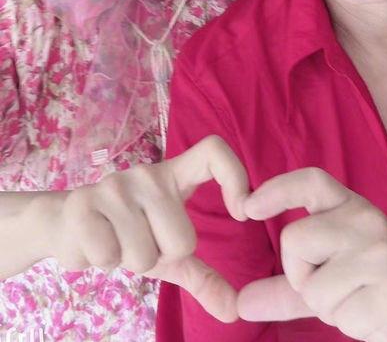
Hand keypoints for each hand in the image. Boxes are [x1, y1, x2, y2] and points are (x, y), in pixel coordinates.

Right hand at [41, 136, 247, 321]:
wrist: (66, 223)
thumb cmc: (127, 233)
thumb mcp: (168, 251)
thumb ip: (203, 276)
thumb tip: (235, 312)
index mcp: (174, 175)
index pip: (214, 152)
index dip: (236, 176)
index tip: (242, 212)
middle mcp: (148, 174)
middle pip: (183, 240)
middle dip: (162, 256)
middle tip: (141, 240)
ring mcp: (115, 186)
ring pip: (145, 254)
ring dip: (130, 261)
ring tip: (117, 240)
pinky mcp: (83, 203)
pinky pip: (110, 256)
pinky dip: (102, 262)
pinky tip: (94, 243)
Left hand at [237, 168, 386, 340]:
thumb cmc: (378, 287)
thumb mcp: (332, 277)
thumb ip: (287, 288)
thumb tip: (242, 303)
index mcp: (352, 207)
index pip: (311, 182)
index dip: (277, 189)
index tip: (247, 207)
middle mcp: (366, 220)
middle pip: (294, 240)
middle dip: (300, 275)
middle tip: (333, 285)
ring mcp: (382, 252)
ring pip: (313, 287)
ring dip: (329, 307)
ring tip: (361, 299)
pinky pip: (341, 315)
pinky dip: (351, 324)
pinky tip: (376, 313)